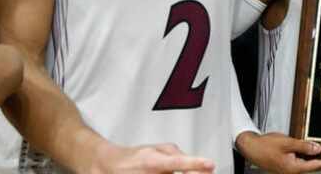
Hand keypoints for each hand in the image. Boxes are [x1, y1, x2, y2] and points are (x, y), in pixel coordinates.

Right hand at [91, 143, 214, 173]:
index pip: (178, 162)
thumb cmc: (137, 157)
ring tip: (178, 172)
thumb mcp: (158, 148)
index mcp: (154, 161)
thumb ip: (178, 155)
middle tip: (205, 172)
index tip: (210, 164)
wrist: (110, 166)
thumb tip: (196, 164)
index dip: (195, 163)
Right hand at [236, 131, 320, 173]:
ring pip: (306, 165)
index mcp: (293, 168)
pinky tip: (311, 152)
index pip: (316, 165)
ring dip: (316, 161)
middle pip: (313, 167)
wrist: (251, 147)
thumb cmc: (266, 146)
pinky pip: (300, 162)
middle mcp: (292, 171)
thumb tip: (317, 149)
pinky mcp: (286, 165)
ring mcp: (288, 169)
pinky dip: (307, 158)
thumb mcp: (287, 143)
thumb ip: (303, 146)